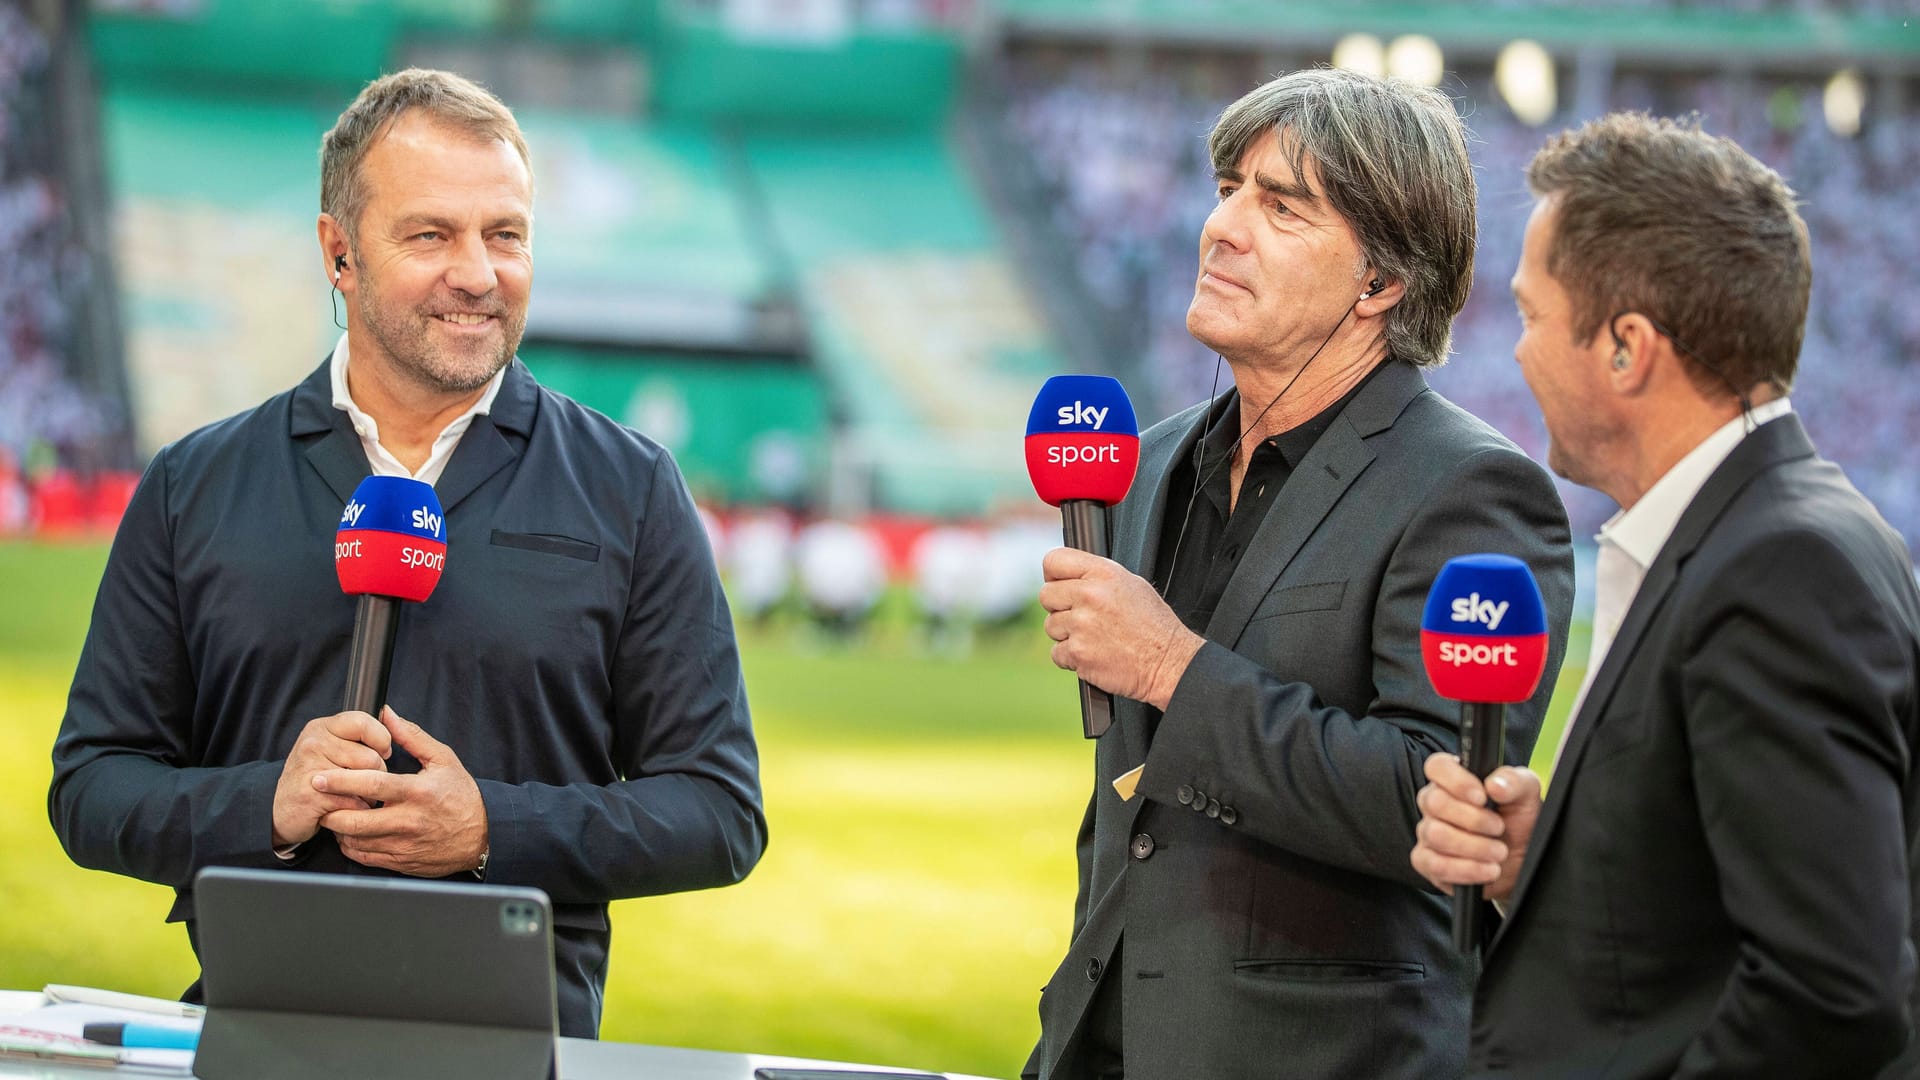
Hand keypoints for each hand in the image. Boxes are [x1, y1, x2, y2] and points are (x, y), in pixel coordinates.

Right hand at [271, 711, 391, 846]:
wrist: (280, 809)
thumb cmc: (315, 777)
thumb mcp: (331, 746)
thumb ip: (358, 734)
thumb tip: (394, 720)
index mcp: (322, 727)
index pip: (364, 722)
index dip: (382, 739)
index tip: (382, 752)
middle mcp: (313, 743)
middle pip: (371, 756)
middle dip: (377, 774)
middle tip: (362, 781)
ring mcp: (310, 769)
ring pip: (365, 779)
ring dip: (369, 794)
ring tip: (355, 794)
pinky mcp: (310, 795)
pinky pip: (354, 801)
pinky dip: (357, 809)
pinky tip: (345, 807)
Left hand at [314, 706, 488, 877]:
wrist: (482, 835)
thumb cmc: (462, 795)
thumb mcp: (443, 759)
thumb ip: (412, 736)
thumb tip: (387, 715)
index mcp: (417, 791)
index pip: (371, 785)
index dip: (340, 781)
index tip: (319, 776)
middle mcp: (409, 820)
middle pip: (356, 820)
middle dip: (329, 810)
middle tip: (318, 799)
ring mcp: (404, 844)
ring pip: (356, 841)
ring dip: (338, 829)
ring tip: (332, 813)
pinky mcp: (402, 861)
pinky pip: (365, 857)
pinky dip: (350, 845)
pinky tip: (349, 833)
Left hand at [1039, 547, 1204, 709]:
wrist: (1168, 662)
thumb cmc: (1153, 625)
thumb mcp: (1132, 585)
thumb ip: (1096, 577)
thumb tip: (1068, 576)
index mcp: (1103, 573)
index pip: (1053, 561)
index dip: (1053, 575)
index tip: (1059, 585)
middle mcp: (1090, 595)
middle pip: (1046, 595)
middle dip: (1059, 607)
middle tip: (1081, 617)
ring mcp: (1082, 625)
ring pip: (1050, 626)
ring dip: (1066, 635)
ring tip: (1094, 637)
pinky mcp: (1078, 653)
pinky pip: (1057, 653)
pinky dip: (1071, 657)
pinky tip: (1093, 654)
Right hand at [1410, 753, 1541, 902]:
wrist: (1520, 861)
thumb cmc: (1518, 822)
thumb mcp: (1526, 796)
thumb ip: (1513, 781)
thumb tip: (1495, 785)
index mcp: (1454, 780)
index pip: (1437, 766)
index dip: (1456, 780)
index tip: (1482, 796)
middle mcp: (1435, 804)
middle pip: (1434, 803)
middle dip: (1473, 819)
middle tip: (1499, 828)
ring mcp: (1428, 833)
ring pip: (1436, 835)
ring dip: (1474, 847)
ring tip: (1499, 852)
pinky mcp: (1428, 862)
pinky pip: (1434, 864)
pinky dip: (1466, 869)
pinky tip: (1488, 869)